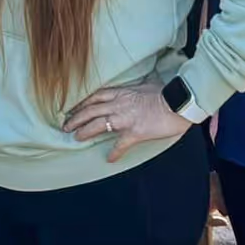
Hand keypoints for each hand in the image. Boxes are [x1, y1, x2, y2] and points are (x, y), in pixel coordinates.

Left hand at [62, 77, 191, 162]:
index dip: (81, 103)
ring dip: (85, 131)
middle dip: (76, 118)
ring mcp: (125, 119)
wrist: (178, 101)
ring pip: (98, 125)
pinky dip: (114, 152)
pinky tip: (110, 159)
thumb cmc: (166, 92)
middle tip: (65, 126)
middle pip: (91, 111)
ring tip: (76, 137)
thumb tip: (137, 88)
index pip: (95, 97)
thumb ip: (136, 89)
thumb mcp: (146, 85)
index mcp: (122, 93)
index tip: (71, 108)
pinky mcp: (135, 132)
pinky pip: (120, 145)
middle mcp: (119, 105)